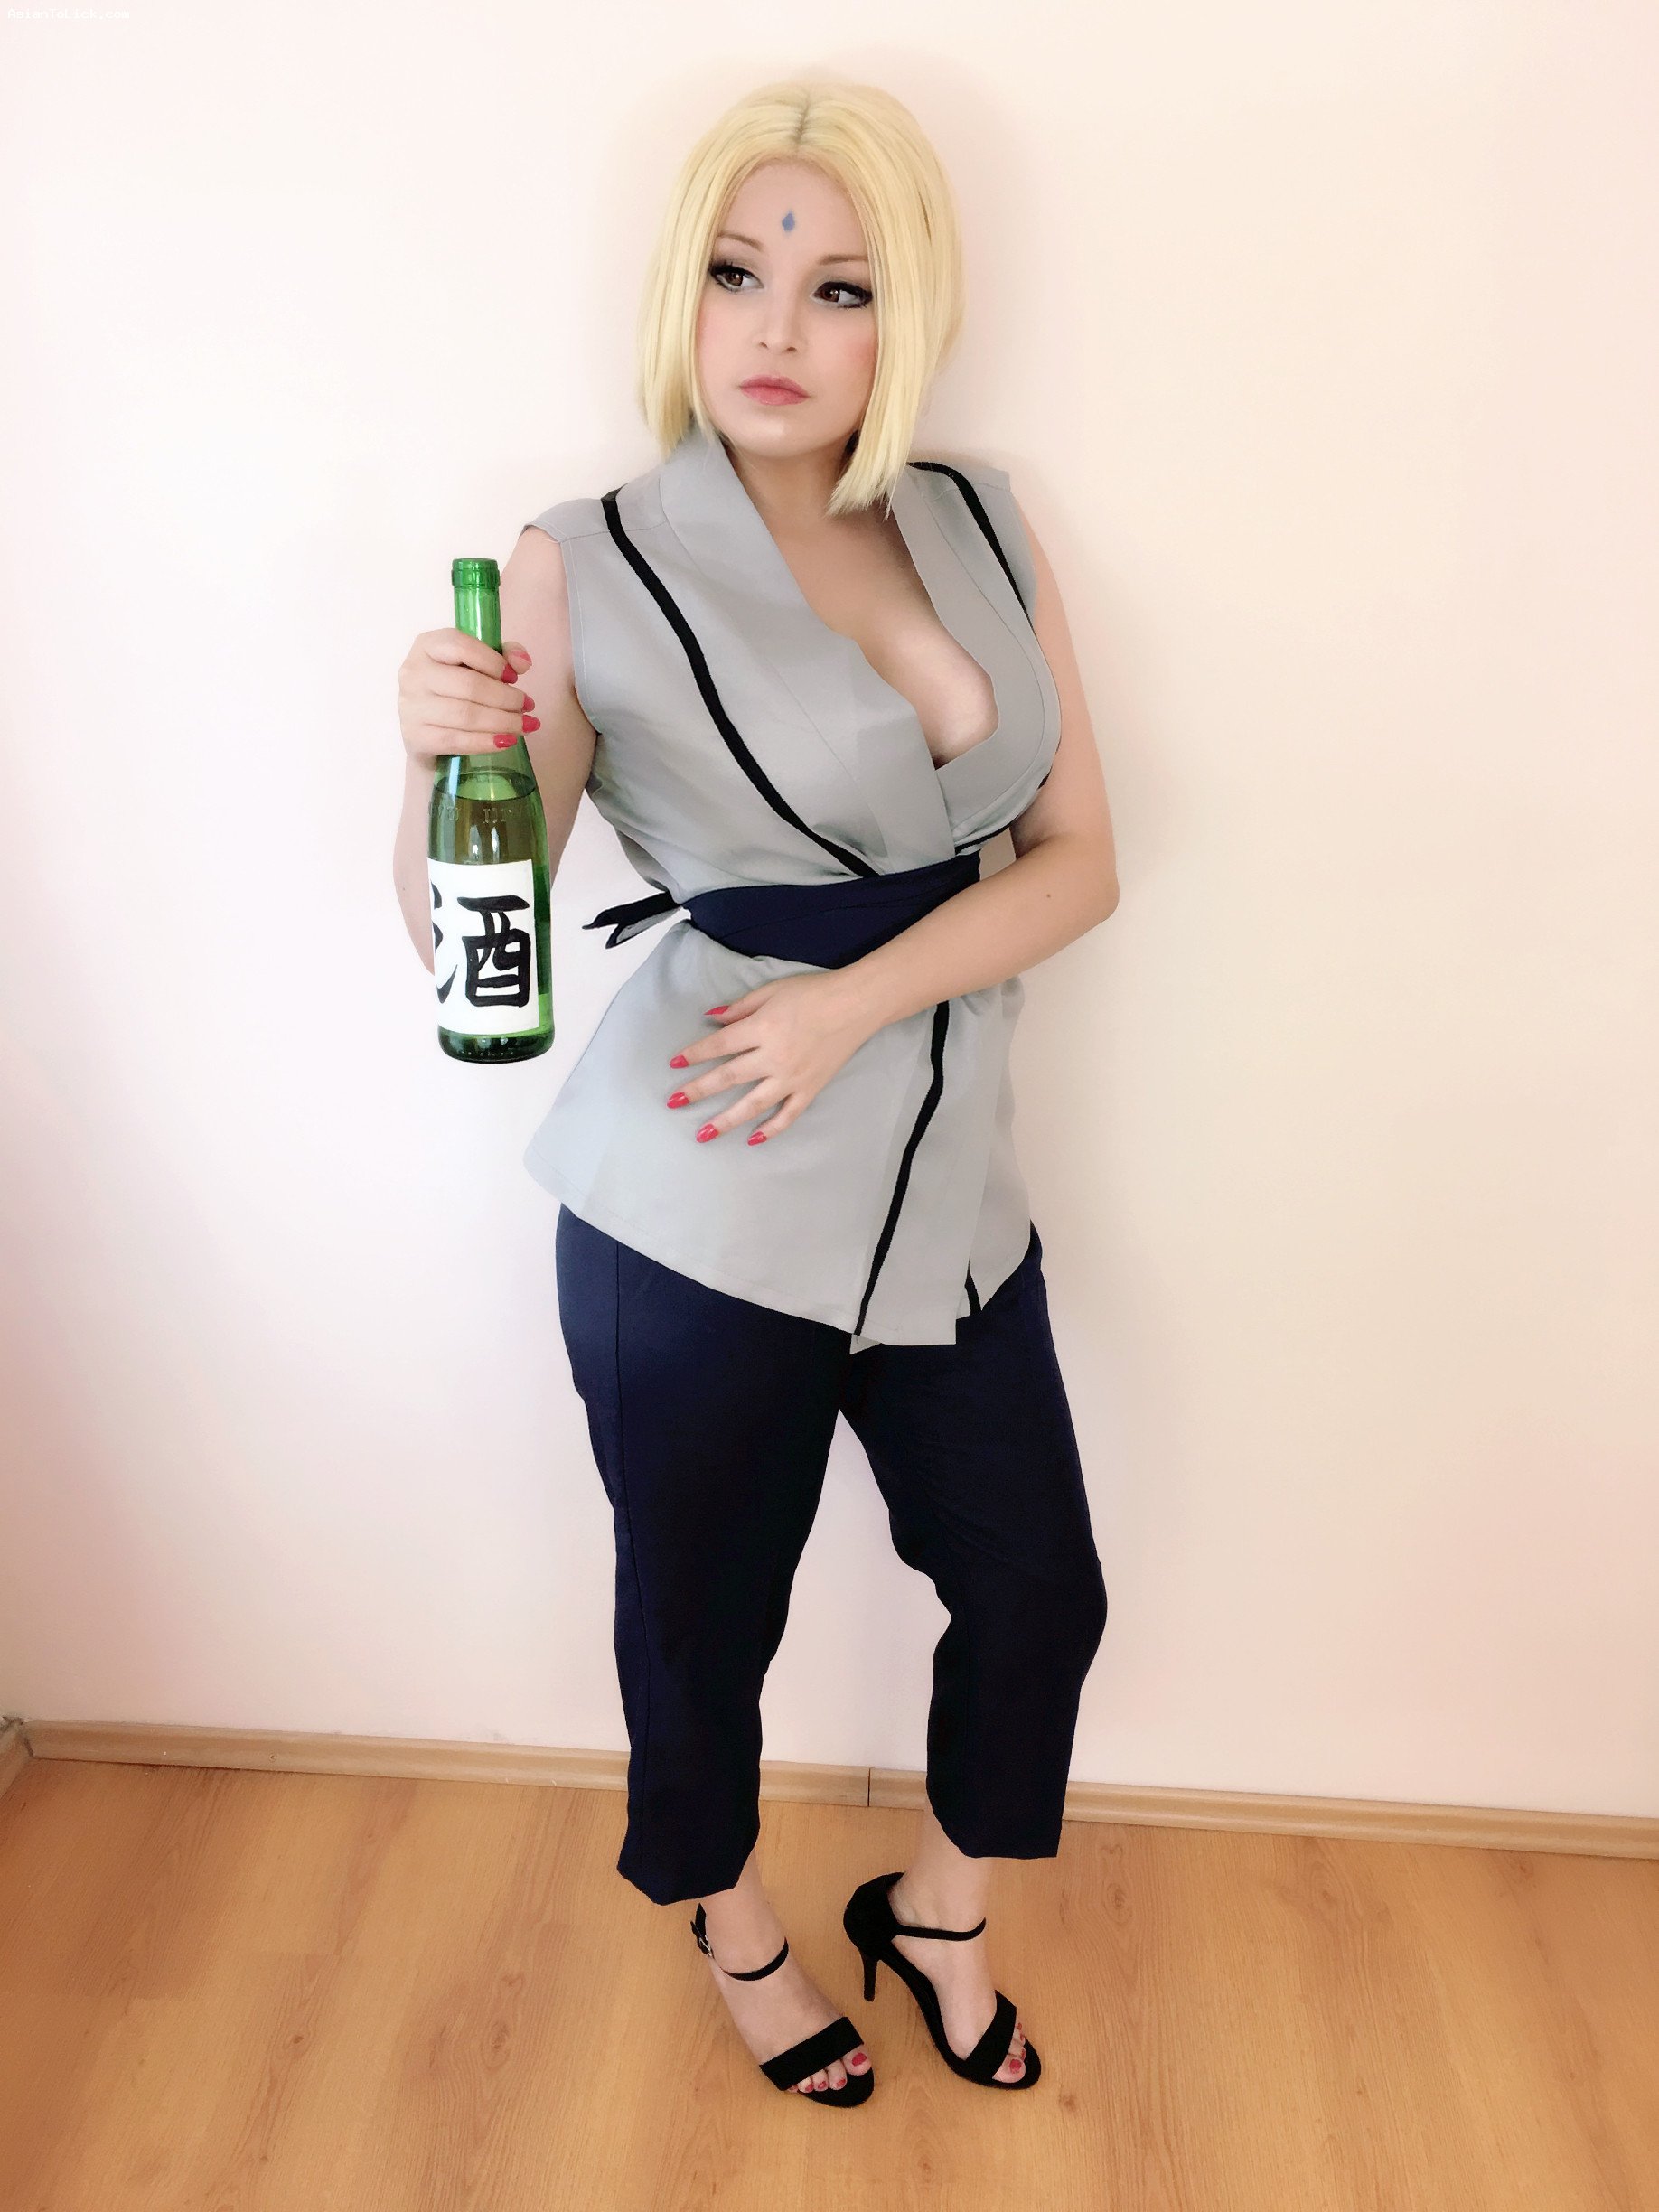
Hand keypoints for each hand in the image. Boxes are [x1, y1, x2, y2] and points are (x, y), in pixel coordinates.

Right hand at [397, 629, 537, 764]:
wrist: (424, 731)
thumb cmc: (453, 690)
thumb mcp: (475, 664)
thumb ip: (502, 655)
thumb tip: (523, 663)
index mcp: (427, 646)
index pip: (461, 646)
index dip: (494, 662)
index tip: (515, 678)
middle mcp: (414, 673)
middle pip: (469, 685)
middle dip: (506, 698)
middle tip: (528, 706)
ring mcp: (412, 706)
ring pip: (466, 715)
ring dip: (503, 722)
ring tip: (524, 724)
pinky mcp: (416, 736)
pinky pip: (457, 740)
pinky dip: (486, 742)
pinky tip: (507, 741)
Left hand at [664, 971, 878, 1145]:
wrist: (857, 1004)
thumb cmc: (814, 992)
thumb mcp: (772, 991)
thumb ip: (740, 1007)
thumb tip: (711, 1018)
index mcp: (762, 1028)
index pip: (719, 1045)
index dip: (694, 1054)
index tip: (674, 1063)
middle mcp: (774, 1056)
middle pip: (729, 1077)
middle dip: (698, 1090)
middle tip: (674, 1102)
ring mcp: (793, 1077)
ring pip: (753, 1104)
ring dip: (726, 1120)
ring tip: (703, 1134)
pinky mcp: (810, 1088)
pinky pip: (788, 1115)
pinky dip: (771, 1130)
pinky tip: (752, 1140)